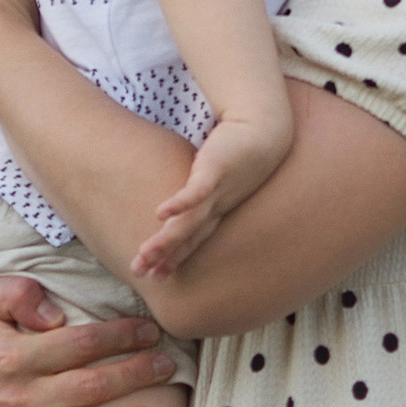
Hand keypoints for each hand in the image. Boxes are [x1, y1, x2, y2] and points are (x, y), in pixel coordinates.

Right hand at [130, 114, 289, 279]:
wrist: (267, 130)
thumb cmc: (239, 151)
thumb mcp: (217, 175)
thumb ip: (199, 188)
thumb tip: (182, 198)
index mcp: (216, 209)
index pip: (192, 238)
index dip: (174, 258)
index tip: (156, 276)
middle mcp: (217, 206)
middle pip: (187, 236)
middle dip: (163, 256)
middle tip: (138, 272)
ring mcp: (218, 191)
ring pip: (189, 221)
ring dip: (168, 240)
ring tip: (145, 253)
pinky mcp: (215, 169)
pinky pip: (197, 191)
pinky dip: (181, 204)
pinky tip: (161, 213)